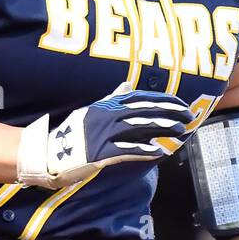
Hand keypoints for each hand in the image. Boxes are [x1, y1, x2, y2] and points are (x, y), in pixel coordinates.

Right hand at [15, 83, 191, 188]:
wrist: (48, 154)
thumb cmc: (73, 134)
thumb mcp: (92, 111)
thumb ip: (112, 99)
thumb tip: (127, 85)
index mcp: (106, 105)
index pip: (140, 98)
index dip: (163, 100)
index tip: (181, 103)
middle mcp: (106, 116)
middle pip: (144, 110)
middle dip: (169, 112)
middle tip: (189, 116)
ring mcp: (103, 134)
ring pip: (138, 127)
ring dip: (162, 128)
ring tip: (181, 131)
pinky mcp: (99, 152)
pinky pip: (125, 149)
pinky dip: (143, 150)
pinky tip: (158, 151)